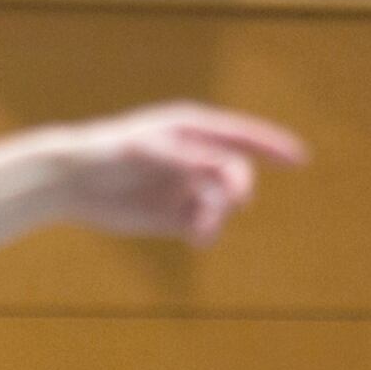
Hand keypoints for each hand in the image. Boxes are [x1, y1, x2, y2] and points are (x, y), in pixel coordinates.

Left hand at [47, 106, 305, 247]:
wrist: (70, 181)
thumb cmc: (106, 153)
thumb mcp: (148, 150)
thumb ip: (186, 157)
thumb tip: (225, 167)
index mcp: (191, 130)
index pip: (241, 136)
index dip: (272, 145)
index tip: (300, 158)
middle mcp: (193, 158)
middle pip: (234, 175)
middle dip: (237, 190)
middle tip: (235, 204)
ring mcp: (185, 187)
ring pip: (220, 205)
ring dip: (218, 217)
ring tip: (201, 232)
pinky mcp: (173, 217)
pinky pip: (203, 226)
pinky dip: (206, 232)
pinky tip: (197, 239)